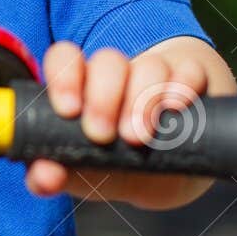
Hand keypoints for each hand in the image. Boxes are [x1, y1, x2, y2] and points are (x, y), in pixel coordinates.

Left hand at [25, 38, 231, 210]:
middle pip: (108, 61)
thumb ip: (57, 177)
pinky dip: (181, 88)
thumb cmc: (119, 167)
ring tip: (137, 138)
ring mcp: (158, 76)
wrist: (176, 172)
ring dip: (142, 100)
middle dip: (103, 98)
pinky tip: (175, 108)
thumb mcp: (88, 176)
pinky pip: (189, 72)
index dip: (64, 76)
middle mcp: (119, 77)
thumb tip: (43, 175)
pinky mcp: (192, 82)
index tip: (68, 110)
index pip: (66, 58)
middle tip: (102, 135)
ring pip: (149, 66)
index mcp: (84, 90)